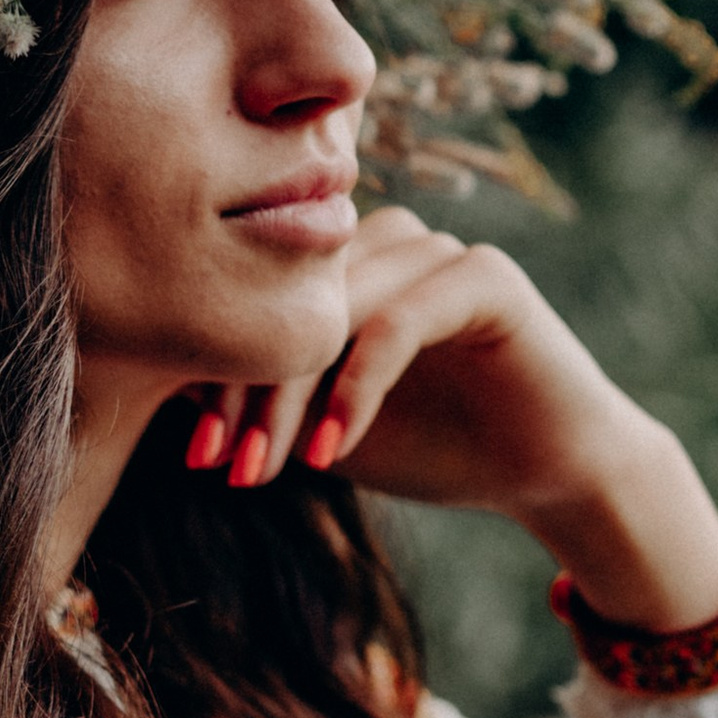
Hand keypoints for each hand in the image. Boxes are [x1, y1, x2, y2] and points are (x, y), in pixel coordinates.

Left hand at [183, 208, 717, 631]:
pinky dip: (358, 390)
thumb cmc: (435, 446)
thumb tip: (171, 391)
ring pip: (335, 308)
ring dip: (289, 396)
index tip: (196, 458)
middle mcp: (387, 244)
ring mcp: (437, 252)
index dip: (216, 374)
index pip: (256, 298)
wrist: (547, 473)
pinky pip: (400, 321)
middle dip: (243, 390)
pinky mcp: (486, 277)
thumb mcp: (325, 428)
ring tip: (265, 470)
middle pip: (286, 298)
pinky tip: (330, 454)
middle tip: (218, 466)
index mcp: (345, 267)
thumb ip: (262, 400)